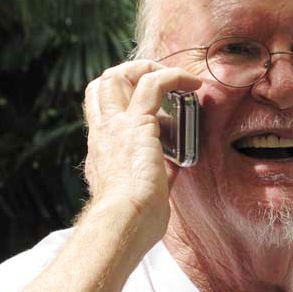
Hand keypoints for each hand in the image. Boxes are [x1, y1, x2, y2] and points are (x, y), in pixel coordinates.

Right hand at [83, 60, 201, 243]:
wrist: (123, 223)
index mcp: (102, 153)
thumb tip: (172, 166)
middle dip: (128, 74)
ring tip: (175, 77)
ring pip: (118, 76)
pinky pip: (154, 84)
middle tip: (158, 83)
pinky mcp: (137, 124)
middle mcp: (103, 134)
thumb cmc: (133, 221)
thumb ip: (156, 175)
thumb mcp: (143, 194)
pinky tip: (192, 83)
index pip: (100, 114)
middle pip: (102, 86)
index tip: (147, 107)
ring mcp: (115, 126)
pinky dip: (174, 76)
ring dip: (148, 68)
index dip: (120, 101)